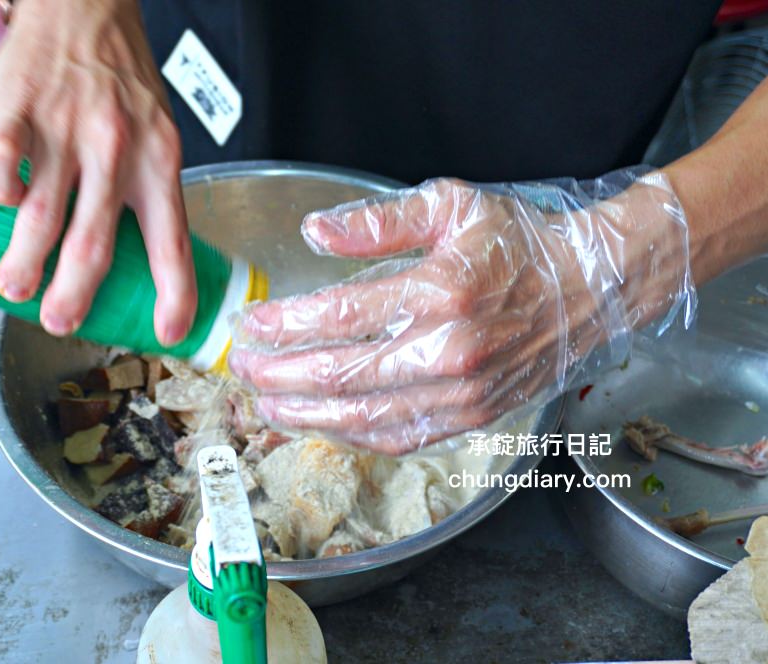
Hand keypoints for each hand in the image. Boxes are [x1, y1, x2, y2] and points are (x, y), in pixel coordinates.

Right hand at [0, 0, 195, 344]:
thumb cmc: (122, 81)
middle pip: (95, 240)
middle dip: (76, 294)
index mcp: (159, 161)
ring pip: (43, 212)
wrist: (86, 9)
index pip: (172, 241)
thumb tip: (132, 264)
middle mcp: (117, 149)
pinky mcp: (20, 108)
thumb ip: (145, 192)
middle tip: (61, 324)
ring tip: (13, 288)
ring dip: (25, 261)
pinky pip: (1, 159)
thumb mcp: (157, 135)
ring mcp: (66, 129)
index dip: (174, 293)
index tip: (166, 331)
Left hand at [229, 170, 694, 453]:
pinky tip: (323, 424)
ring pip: (364, 417)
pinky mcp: (471, 418)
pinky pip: (399, 438)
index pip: (339, 317)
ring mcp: (461, 394)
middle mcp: (448, 351)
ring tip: (267, 405)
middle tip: (243, 370)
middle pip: (341, 376)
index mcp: (439, 292)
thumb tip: (314, 232)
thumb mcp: (451, 206)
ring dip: (305, 415)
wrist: (588, 289)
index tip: (251, 325)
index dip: (284, 325)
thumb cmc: (518, 243)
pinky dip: (352, 435)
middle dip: (279, 376)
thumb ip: (377, 221)